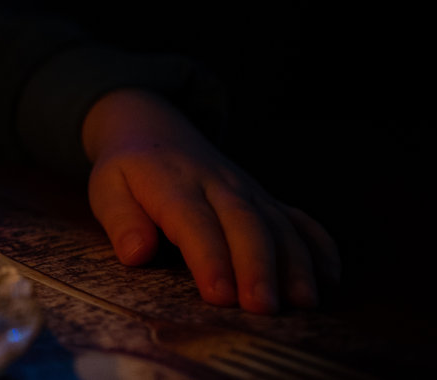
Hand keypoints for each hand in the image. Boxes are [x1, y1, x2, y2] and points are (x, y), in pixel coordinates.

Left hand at [81, 88, 340, 313]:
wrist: (155, 128)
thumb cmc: (128, 171)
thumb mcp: (107, 188)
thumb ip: (120, 219)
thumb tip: (135, 253)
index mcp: (173, 184)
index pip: (194, 222)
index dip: (209, 258)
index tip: (219, 295)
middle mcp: (218, 185)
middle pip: (245, 224)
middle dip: (258, 266)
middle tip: (263, 308)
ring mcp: (247, 190)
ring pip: (277, 223)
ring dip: (294, 262)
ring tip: (303, 301)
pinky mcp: (266, 198)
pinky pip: (300, 218)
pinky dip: (319, 245)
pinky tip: (329, 277)